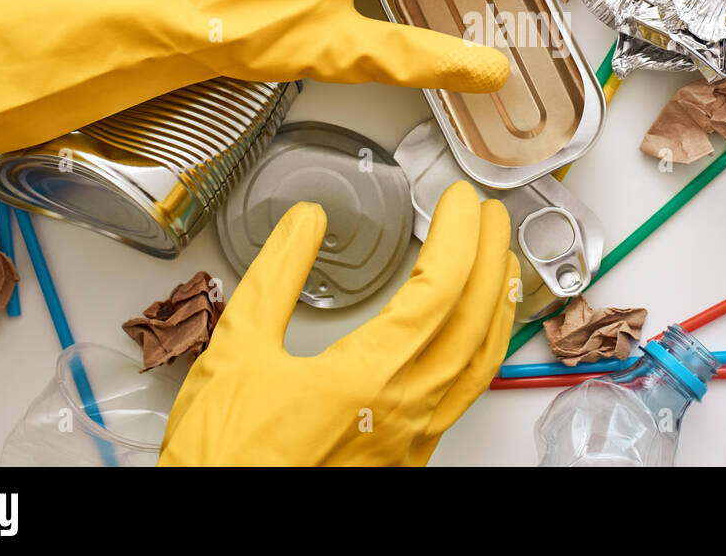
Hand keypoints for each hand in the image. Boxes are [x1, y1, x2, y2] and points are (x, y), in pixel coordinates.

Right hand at [158, 181, 518, 465]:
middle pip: (475, 320)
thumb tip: (305, 222)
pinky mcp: (406, 459)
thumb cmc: (224, 456)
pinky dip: (481, 350)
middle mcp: (404, 411)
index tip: (461, 201)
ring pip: (480, 363)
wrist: (221, 524)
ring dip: (498, 305)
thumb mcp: (235, 350)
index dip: (459, 233)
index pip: (440, 287)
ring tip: (503, 266)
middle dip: (492, 257)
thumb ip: (275, 276)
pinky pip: (464, 394)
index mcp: (367, 378)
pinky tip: (471, 336)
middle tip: (491, 216)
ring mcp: (411, 440)